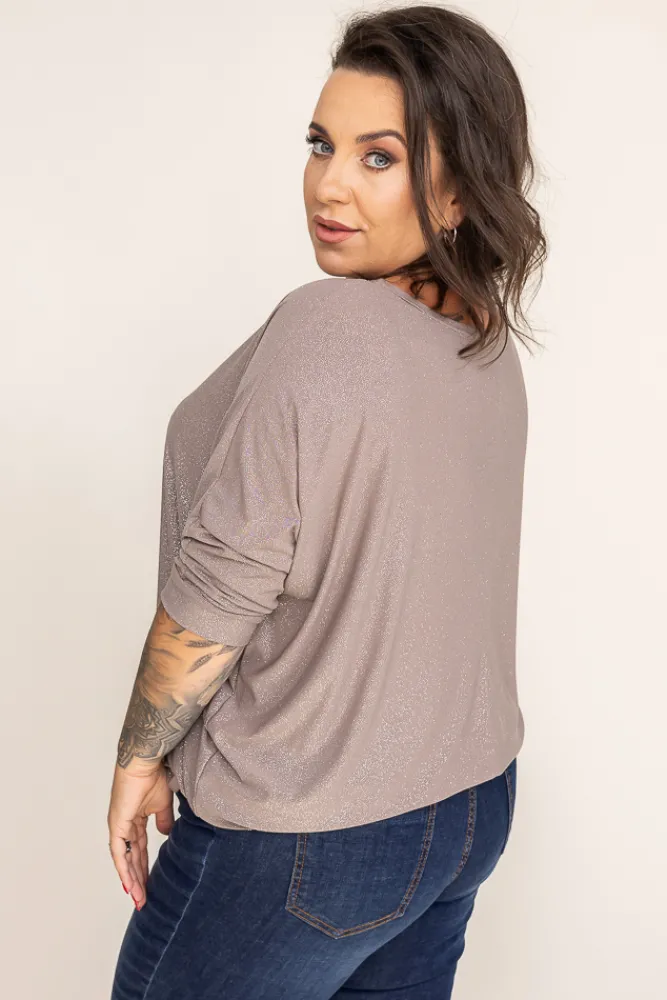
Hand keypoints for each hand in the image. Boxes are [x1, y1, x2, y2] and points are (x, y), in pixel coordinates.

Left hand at [107, 760, 174, 908]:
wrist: (145, 763)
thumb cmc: (153, 777)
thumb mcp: (162, 805)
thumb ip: (162, 821)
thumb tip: (165, 835)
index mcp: (135, 821)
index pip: (139, 850)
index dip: (144, 867)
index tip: (150, 885)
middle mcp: (124, 827)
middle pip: (131, 859)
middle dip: (138, 880)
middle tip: (143, 900)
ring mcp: (118, 827)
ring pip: (125, 860)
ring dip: (131, 880)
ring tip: (138, 899)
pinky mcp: (116, 826)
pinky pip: (119, 853)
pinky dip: (123, 869)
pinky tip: (128, 885)